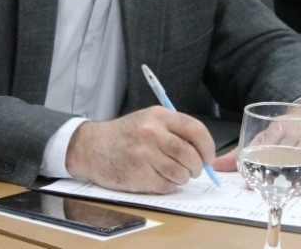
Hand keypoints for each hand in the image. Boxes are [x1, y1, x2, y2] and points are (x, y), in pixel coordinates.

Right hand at [65, 107, 214, 193]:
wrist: (92, 147)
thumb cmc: (123, 135)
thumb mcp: (148, 120)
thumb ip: (174, 131)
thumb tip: (203, 152)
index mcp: (158, 116)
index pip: (196, 130)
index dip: (208, 147)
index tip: (208, 157)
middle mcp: (152, 132)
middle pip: (190, 156)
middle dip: (196, 167)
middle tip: (193, 169)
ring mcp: (144, 154)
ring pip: (181, 173)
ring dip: (181, 178)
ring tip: (171, 173)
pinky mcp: (138, 174)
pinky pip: (166, 185)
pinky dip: (167, 185)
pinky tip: (156, 177)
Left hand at [212, 97, 300, 182]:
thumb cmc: (286, 131)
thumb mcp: (264, 138)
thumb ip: (240, 153)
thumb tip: (214, 166)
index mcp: (275, 130)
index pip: (262, 144)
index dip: (254, 162)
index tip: (247, 180)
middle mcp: (294, 132)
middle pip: (284, 149)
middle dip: (274, 166)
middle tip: (266, 184)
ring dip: (300, 167)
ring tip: (294, 185)